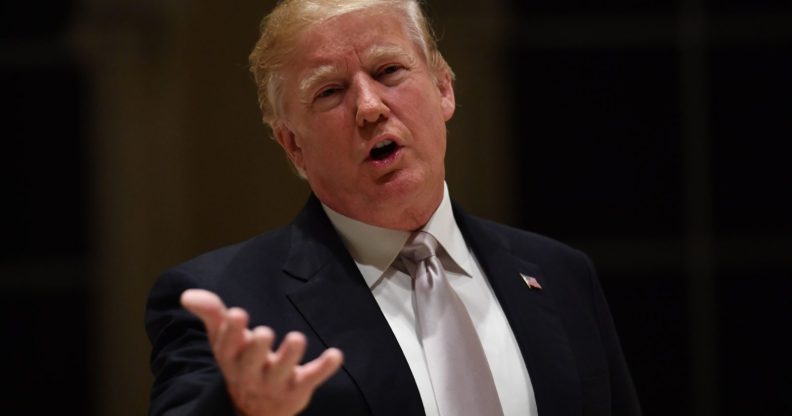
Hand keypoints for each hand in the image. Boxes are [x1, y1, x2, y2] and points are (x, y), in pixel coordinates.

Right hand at [180, 289, 343, 415]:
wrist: (256, 408)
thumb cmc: (240, 361)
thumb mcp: (224, 339)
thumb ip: (211, 313)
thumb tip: (187, 295)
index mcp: (231, 357)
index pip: (227, 345)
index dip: (232, 331)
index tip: (238, 314)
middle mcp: (250, 371)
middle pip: (252, 360)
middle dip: (258, 347)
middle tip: (264, 333)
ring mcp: (275, 382)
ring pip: (281, 371)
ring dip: (289, 356)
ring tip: (297, 338)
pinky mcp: (298, 388)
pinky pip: (312, 378)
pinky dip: (324, 368)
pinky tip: (336, 355)